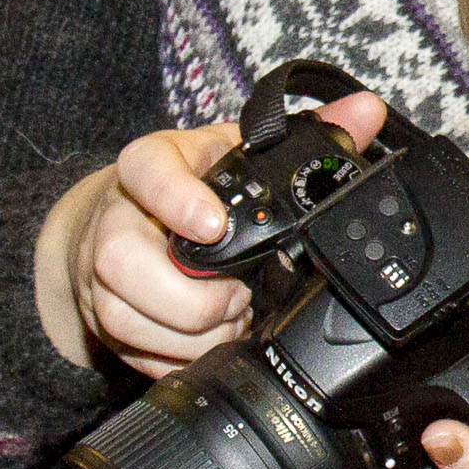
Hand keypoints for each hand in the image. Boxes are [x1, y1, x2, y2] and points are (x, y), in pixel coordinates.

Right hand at [33, 94, 388, 373]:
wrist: (120, 217)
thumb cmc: (190, 182)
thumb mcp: (240, 149)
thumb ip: (306, 132)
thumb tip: (367, 111)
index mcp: (150, 167)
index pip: (146, 171)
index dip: (175, 199)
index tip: (214, 224)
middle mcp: (115, 220)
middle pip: (121, 260)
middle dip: (191, 296)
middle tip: (240, 296)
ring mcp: (101, 274)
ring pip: (124, 315)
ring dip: (190, 334)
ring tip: (234, 320)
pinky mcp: (104, 319)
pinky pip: (134, 352)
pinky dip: (180, 357)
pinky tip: (213, 342)